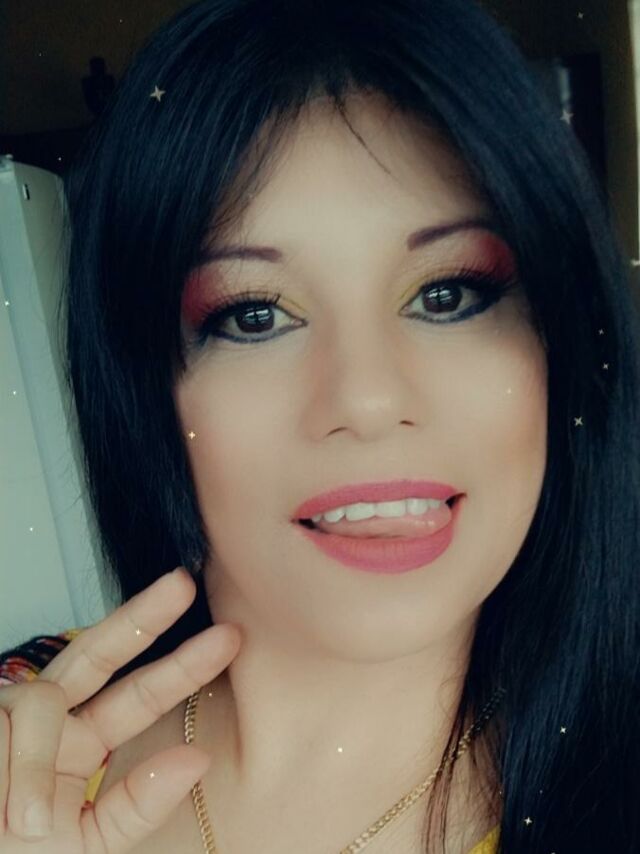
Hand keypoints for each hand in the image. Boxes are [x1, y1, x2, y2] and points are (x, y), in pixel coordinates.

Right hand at [0, 566, 241, 852]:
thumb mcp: (86, 845)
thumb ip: (138, 806)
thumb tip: (198, 758)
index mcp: (84, 745)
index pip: (141, 695)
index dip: (184, 667)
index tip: (230, 637)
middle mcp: (54, 719)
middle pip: (102, 652)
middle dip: (142, 617)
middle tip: (183, 584)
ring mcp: (13, 712)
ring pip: (46, 700)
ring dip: (37, 766)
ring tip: (26, 821)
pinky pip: (18, 722)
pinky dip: (22, 769)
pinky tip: (14, 805)